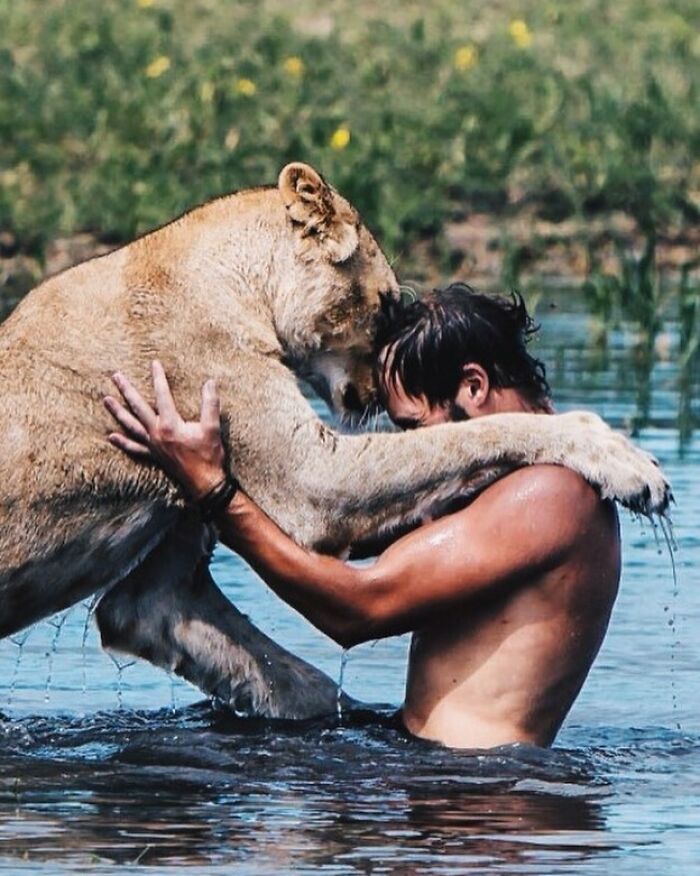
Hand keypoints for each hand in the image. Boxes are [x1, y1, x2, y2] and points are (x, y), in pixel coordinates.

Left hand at [104, 360, 227, 499]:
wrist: (204, 482)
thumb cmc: (209, 455)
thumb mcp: (212, 427)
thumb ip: (210, 404)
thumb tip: (210, 382)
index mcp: (170, 424)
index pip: (162, 395)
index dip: (158, 378)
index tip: (154, 363)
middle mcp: (157, 433)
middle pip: (138, 407)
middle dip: (126, 390)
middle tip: (116, 376)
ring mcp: (153, 445)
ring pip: (131, 425)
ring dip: (117, 412)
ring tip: (106, 399)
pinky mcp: (153, 456)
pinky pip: (134, 448)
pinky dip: (123, 442)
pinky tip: (111, 436)